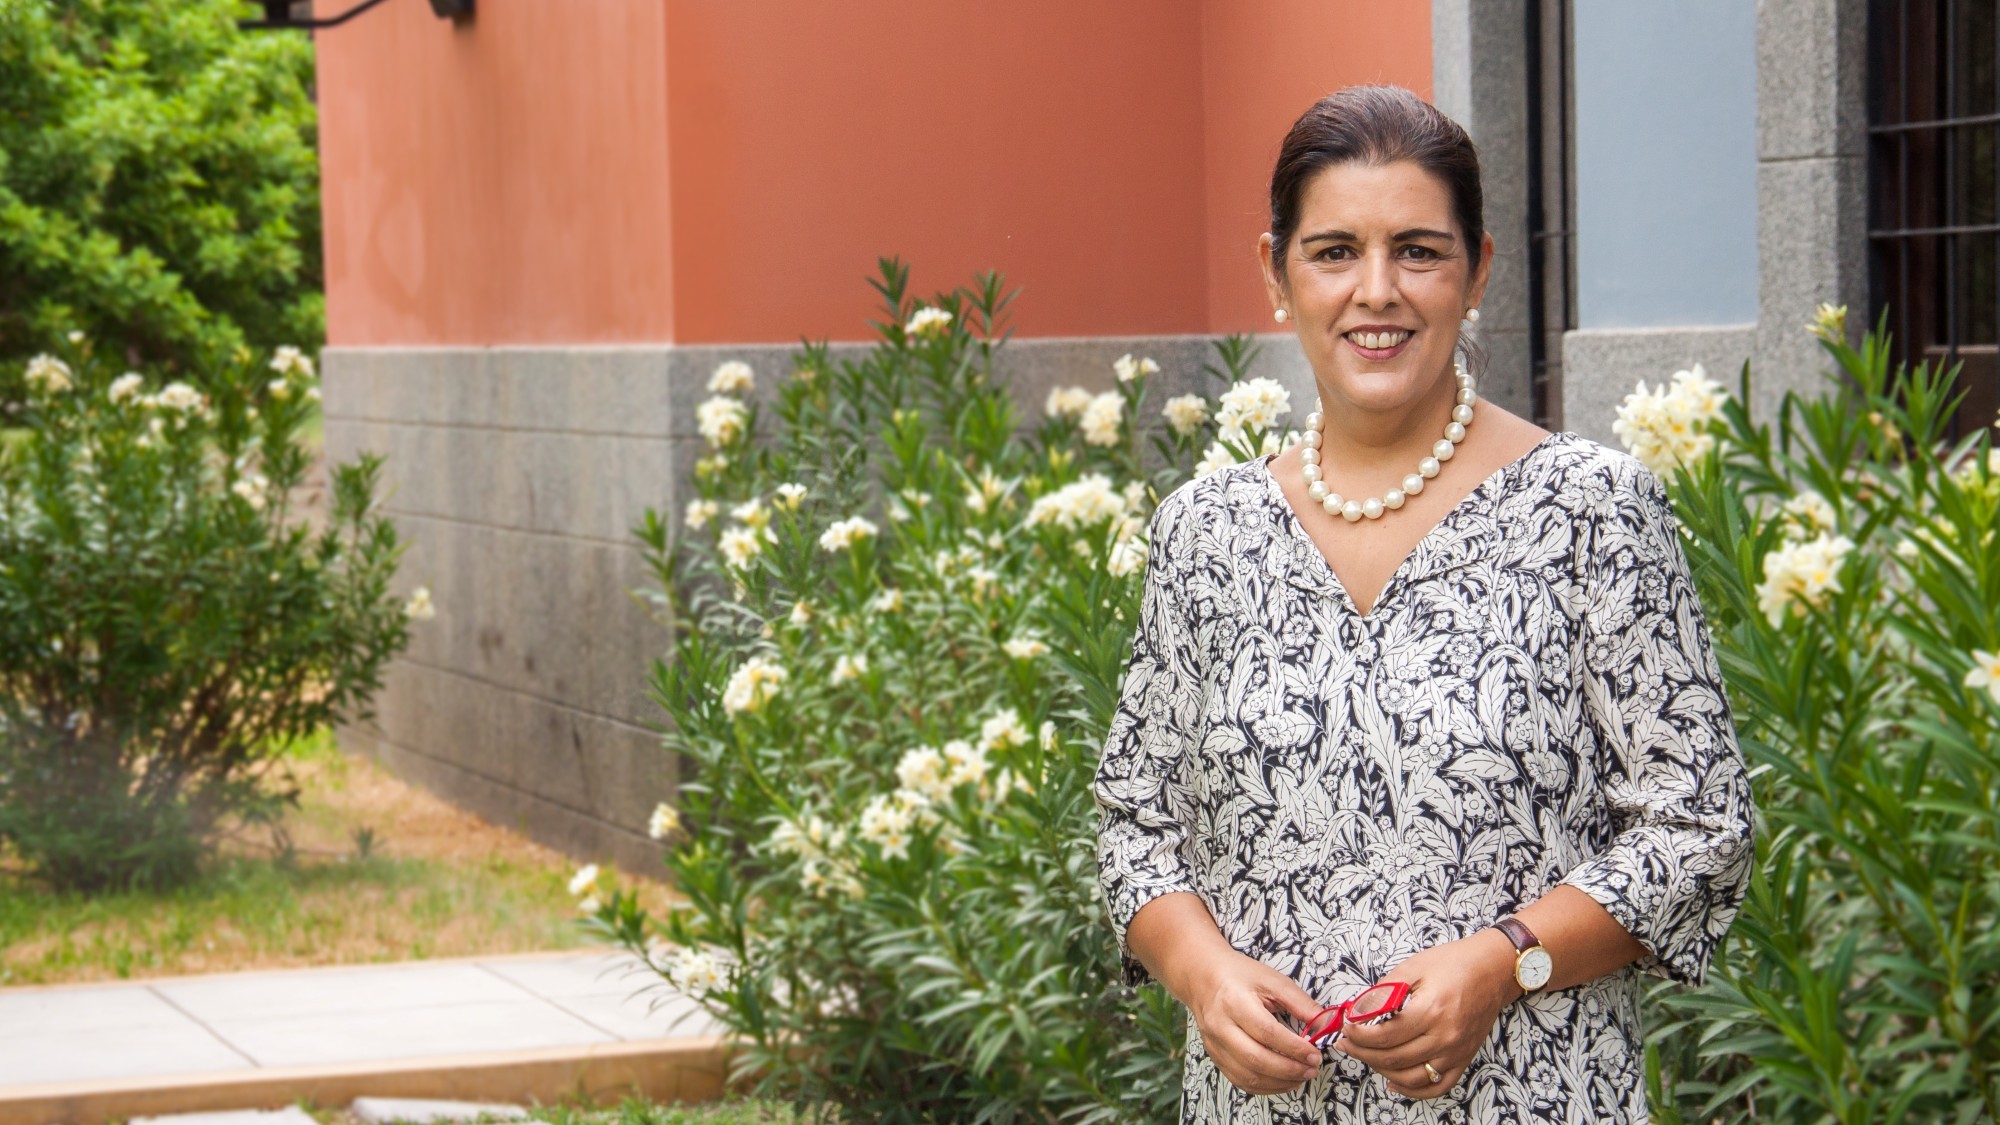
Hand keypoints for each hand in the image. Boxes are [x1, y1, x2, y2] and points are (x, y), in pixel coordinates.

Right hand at [1185, 950, 1324, 1094]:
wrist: (1204, 978)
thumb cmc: (1241, 976)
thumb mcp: (1273, 981)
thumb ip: (1301, 1003)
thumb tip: (1326, 1024)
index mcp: (1235, 1002)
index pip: (1267, 1032)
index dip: (1294, 1048)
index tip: (1315, 1054)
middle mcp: (1221, 1026)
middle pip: (1256, 1059)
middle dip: (1289, 1069)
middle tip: (1312, 1069)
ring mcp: (1215, 1044)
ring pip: (1248, 1076)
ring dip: (1279, 1083)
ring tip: (1301, 1076)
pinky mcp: (1215, 1056)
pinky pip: (1240, 1081)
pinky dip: (1265, 1087)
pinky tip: (1283, 1081)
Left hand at [1335, 929, 1517, 1098]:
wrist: (1493, 970)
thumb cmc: (1454, 963)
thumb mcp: (1414, 966)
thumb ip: (1385, 991)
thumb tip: (1358, 1010)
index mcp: (1431, 1011)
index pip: (1385, 1035)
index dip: (1359, 1035)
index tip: (1346, 1028)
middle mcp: (1445, 1037)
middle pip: (1394, 1058)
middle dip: (1363, 1053)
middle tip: (1346, 1043)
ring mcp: (1456, 1052)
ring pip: (1411, 1077)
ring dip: (1381, 1070)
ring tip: (1365, 1056)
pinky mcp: (1464, 1059)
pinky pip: (1437, 1086)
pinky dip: (1413, 1089)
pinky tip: (1393, 1080)